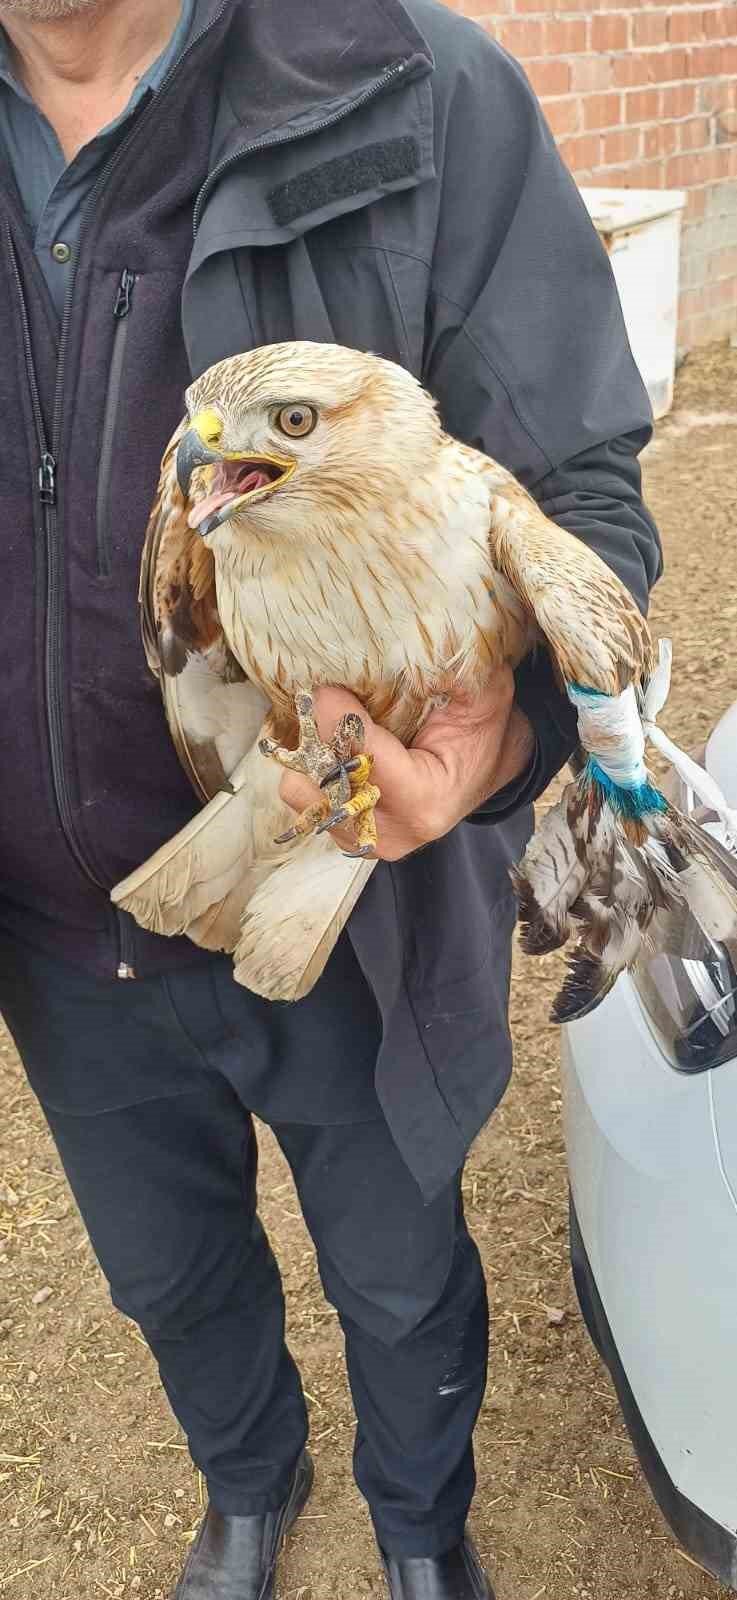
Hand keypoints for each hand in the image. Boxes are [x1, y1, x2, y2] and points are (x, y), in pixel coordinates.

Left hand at [279, 667, 535, 860]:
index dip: (340, 722)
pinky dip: (308, 765)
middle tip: (325, 695)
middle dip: (318, 736)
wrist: (485, 767)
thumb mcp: (484, 694)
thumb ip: (453, 671)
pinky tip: (328, 740)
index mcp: (426, 802)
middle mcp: (391, 832)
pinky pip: (303, 796)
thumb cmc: (482, 729)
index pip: (365, 763)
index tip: (326, 687)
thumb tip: (403, 643)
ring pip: (303, 792)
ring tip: (326, 719)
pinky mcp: (345, 832)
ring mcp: (364, 838)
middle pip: (324, 783)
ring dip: (308, 751)